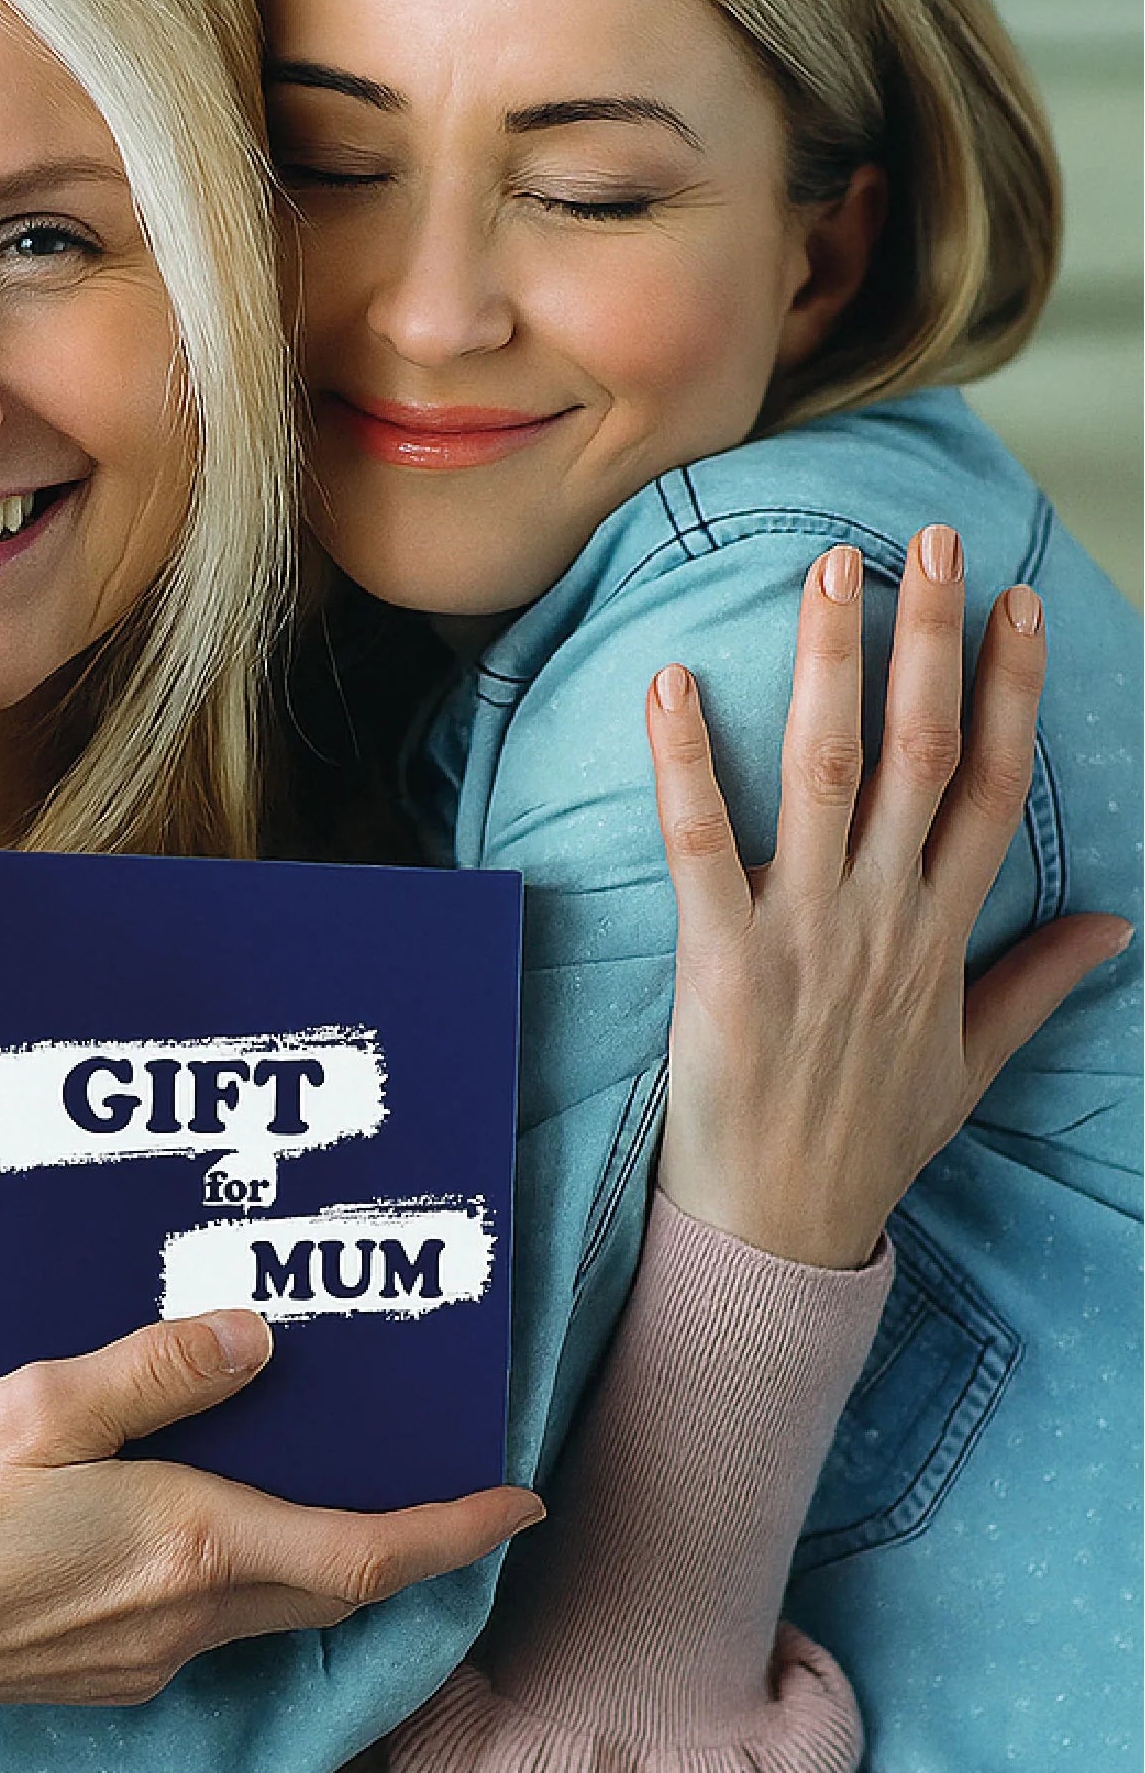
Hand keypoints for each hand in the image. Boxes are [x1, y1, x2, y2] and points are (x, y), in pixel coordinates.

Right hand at [0, 1319, 537, 1706]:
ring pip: (274, 1605)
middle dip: (408, 1545)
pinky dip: (245, 1573)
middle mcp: (191, 1617)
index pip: (367, 1552)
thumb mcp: (39, 1404)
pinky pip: (213, 1623)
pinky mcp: (115, 1676)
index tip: (520, 1506)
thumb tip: (255, 1340)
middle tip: (450, 1491)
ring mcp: (153, 1658)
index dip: (456, 1531)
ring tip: (331, 1487)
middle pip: (336, 1585)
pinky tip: (209, 1524)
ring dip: (322, 1556)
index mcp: (192, 1544)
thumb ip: (156, 1371)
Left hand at [648, 526, 1131, 1268]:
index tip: (1021, 603)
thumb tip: (1114, 922)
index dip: (1010, 691)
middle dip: (931, 641)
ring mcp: (805, 935)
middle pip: (923, 755)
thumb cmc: (868, 1143)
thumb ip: (1036, 980)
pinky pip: (701, 845)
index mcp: (943, 935)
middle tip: (927, 541)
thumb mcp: (972, 1062)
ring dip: (830, 669)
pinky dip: (685, 763)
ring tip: (831, 572)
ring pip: (829, 776)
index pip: (993, 788)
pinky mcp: (720, 963)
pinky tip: (671, 683)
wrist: (783, 1231)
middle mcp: (884, 919)